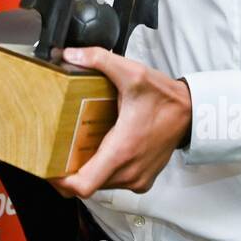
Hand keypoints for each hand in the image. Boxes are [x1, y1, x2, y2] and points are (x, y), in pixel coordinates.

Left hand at [49, 47, 191, 198]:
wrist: (191, 113)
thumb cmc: (164, 98)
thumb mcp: (132, 72)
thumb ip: (99, 60)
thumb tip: (69, 54)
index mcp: (121, 151)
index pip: (84, 185)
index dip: (61, 182)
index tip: (49, 168)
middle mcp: (129, 171)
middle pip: (87, 185)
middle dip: (69, 172)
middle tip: (56, 151)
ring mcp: (137, 179)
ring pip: (100, 185)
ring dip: (86, 170)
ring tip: (76, 148)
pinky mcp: (142, 180)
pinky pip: (114, 182)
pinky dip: (102, 171)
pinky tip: (99, 150)